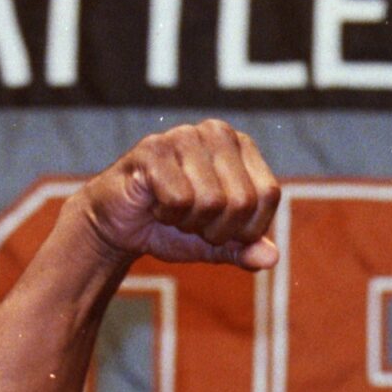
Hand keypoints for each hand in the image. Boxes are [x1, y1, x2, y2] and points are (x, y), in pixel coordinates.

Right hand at [78, 119, 280, 271]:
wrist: (119, 225)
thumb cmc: (173, 226)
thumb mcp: (216, 244)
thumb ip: (245, 249)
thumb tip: (271, 259)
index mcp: (242, 147)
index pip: (268, 195)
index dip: (247, 228)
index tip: (220, 229)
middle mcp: (218, 132)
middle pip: (241, 201)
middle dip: (216, 229)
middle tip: (191, 221)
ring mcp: (185, 135)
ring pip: (211, 202)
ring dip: (189, 223)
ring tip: (172, 210)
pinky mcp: (154, 149)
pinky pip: (179, 200)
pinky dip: (166, 214)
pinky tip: (155, 203)